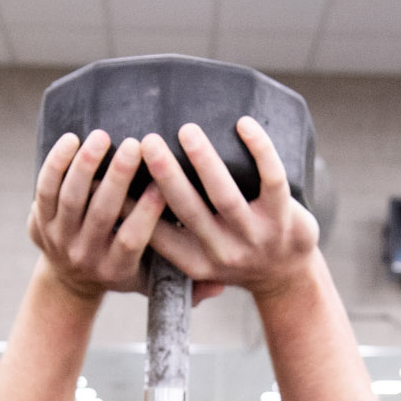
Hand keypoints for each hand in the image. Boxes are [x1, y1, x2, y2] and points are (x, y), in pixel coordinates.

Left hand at [28, 130, 171, 301]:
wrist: (70, 280)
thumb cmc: (123, 271)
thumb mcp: (153, 283)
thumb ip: (187, 286)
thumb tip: (222, 285)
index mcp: (116, 269)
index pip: (131, 241)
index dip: (146, 214)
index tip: (163, 185)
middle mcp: (86, 255)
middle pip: (100, 215)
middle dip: (118, 178)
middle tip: (135, 145)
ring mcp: (60, 237)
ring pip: (71, 198)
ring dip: (86, 165)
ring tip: (103, 136)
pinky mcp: (39, 221)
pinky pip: (44, 189)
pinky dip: (56, 164)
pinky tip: (71, 139)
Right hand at [141, 117, 319, 299]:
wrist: (287, 276)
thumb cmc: (233, 255)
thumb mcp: (199, 259)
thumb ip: (168, 235)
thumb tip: (123, 192)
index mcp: (194, 261)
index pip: (157, 234)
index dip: (134, 206)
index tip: (114, 176)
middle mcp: (222, 253)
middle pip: (188, 211)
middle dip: (165, 174)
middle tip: (146, 141)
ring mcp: (255, 237)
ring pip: (226, 195)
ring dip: (205, 161)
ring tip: (187, 131)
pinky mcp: (286, 220)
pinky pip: (272, 179)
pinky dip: (260, 149)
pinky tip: (244, 125)